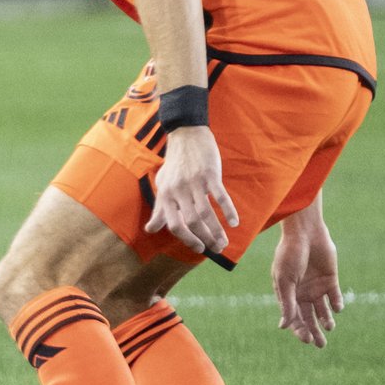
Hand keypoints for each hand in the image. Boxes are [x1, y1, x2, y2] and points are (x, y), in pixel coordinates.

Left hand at [145, 125, 238, 257]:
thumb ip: (159, 209)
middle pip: (191, 222)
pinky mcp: (209, 173)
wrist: (185, 135)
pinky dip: (228, 210)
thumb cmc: (174, 164)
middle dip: (205, 239)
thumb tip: (149, 230)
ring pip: (205, 213)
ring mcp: (194, 182)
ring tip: (224, 242)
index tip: (199, 248)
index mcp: (165, 195)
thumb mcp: (162, 185)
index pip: (174, 225)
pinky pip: (219, 196)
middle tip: (217, 249)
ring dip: (217, 230)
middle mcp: (178, 190)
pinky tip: (234, 223)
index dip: (186, 239)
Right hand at [271, 208, 342, 347]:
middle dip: (314, 331)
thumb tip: (283, 327)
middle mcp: (302, 293)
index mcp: (288, 294)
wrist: (306, 234)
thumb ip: (287, 303)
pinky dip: (337, 304)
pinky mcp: (331, 280)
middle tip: (321, 345)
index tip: (306, 340)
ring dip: (326, 320)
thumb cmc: (290, 255)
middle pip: (309, 318)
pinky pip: (335, 296)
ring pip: (323, 310)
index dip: (299, 330)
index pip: (293, 318)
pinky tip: (336, 308)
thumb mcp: (285, 281)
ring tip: (329, 327)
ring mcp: (316, 287)